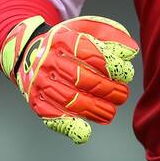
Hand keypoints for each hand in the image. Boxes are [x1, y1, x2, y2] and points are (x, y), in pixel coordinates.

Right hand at [0, 14, 139, 143]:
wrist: (29, 52)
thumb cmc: (66, 42)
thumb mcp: (86, 29)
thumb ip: (111, 35)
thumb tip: (130, 51)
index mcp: (63, 40)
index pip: (91, 54)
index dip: (112, 66)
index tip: (126, 74)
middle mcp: (49, 62)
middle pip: (82, 79)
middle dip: (108, 90)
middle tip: (122, 94)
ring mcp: (41, 83)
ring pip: (70, 100)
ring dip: (95, 109)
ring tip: (110, 111)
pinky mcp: (37, 102)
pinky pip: (52, 116)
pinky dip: (69, 126)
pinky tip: (84, 132)